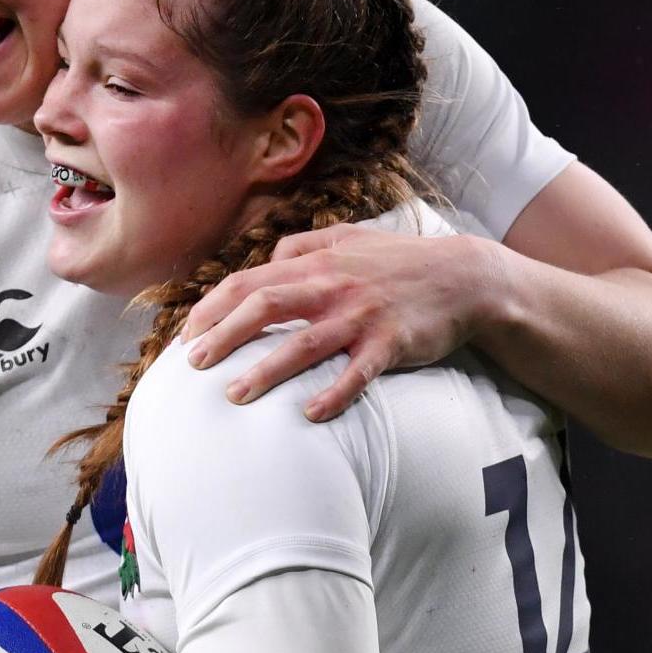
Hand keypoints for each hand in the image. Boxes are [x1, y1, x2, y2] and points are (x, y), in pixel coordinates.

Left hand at [180, 224, 506, 421]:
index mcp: (315, 263)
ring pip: (304, 342)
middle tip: (193, 365)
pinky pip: (358, 371)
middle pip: (265, 305)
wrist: (465, 277)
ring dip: (266, 370)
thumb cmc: (400, 262)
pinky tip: (309, 414)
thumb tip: (267, 256)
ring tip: (234, 396)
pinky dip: (334, 392)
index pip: (249, 281)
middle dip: (223, 335)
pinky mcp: (391, 342)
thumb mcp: (350, 238)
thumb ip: (305, 244)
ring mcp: (361, 314)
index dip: (212, 308)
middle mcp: (332, 286)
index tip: (186, 336)